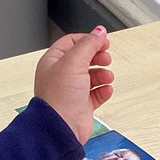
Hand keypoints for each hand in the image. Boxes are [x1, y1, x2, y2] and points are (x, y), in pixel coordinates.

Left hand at [34, 26, 113, 143]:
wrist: (61, 128)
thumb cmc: (59, 97)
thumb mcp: (74, 62)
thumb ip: (89, 44)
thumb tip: (99, 31)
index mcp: (53, 61)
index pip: (72, 42)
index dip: (88, 40)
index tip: (103, 41)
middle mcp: (61, 75)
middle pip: (84, 58)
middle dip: (97, 57)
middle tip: (106, 58)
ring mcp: (71, 91)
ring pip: (92, 76)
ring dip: (103, 74)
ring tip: (106, 77)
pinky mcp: (81, 105)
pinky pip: (97, 93)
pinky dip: (104, 90)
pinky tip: (106, 90)